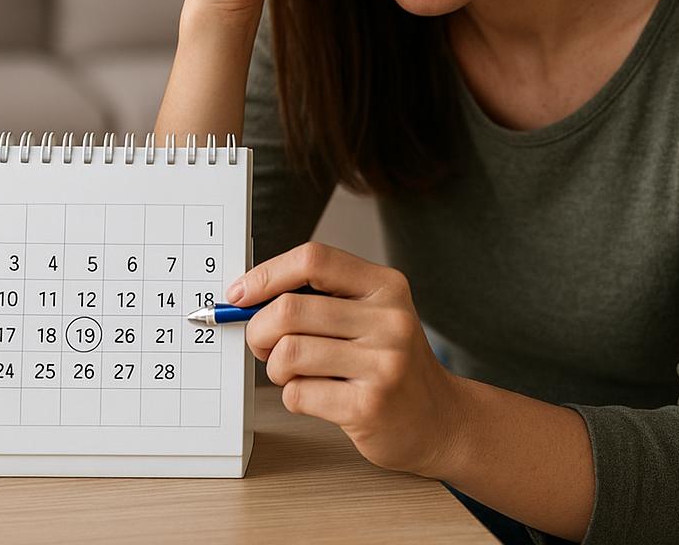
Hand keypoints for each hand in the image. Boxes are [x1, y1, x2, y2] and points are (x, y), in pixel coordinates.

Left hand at [230, 242, 463, 476]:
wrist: (438, 419)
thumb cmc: (390, 362)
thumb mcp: (370, 314)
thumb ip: (319, 299)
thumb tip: (249, 297)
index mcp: (385, 285)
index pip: (314, 259)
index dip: (268, 274)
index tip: (240, 294)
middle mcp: (388, 318)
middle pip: (290, 309)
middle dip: (260, 330)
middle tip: (262, 344)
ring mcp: (382, 363)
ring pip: (288, 353)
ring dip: (275, 368)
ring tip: (293, 373)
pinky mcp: (369, 406)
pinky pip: (298, 394)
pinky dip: (293, 396)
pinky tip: (317, 396)